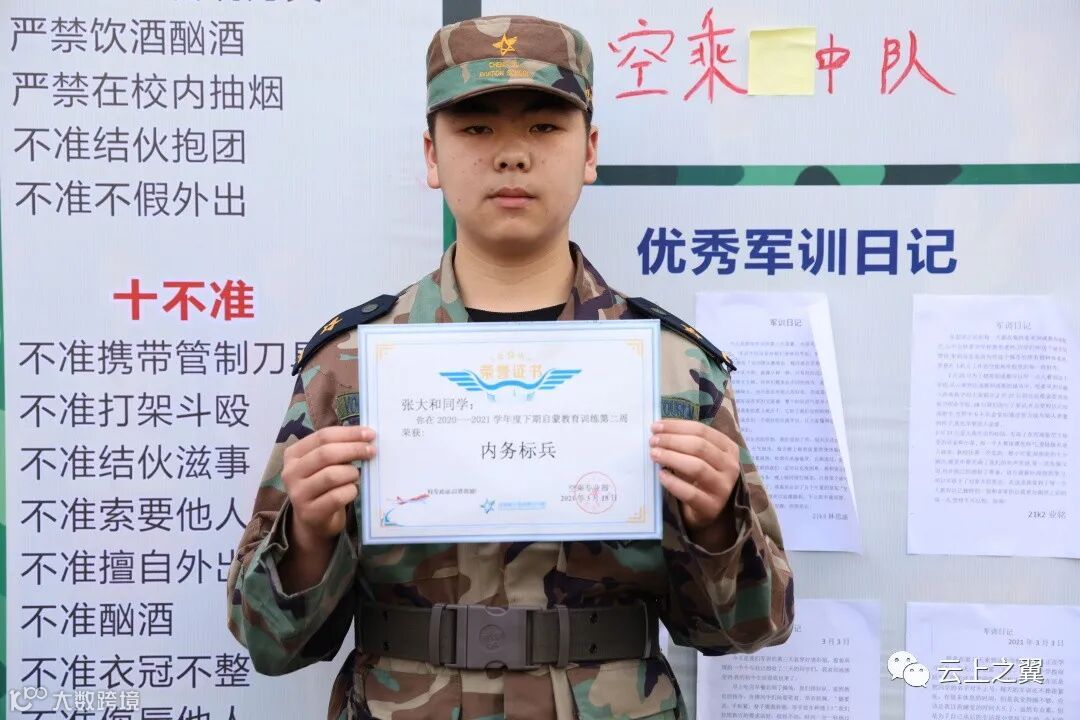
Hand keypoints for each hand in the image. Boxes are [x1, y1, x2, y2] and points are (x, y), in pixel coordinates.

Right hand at [281, 425, 376, 545]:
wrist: (313, 520)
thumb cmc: (323, 485)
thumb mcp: (324, 464)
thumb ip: (338, 448)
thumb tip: (366, 436)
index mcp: (293, 454)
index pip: (322, 436)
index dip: (348, 433)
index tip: (370, 433)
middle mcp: (290, 473)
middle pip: (326, 454)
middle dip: (353, 449)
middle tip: (372, 450)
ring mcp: (298, 494)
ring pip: (331, 475)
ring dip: (351, 473)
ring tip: (356, 475)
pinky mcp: (310, 512)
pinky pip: (337, 496)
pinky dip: (351, 491)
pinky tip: (353, 490)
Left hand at [650, 419, 738, 532]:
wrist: (708, 508)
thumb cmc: (700, 476)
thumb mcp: (698, 455)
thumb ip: (684, 441)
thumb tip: (659, 428)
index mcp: (728, 448)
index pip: (702, 430)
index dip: (677, 427)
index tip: (656, 426)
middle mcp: (730, 466)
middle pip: (699, 447)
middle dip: (672, 441)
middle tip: (653, 441)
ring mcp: (723, 487)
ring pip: (697, 467)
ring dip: (672, 458)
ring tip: (654, 455)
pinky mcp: (712, 506)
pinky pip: (690, 492)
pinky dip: (673, 482)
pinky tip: (661, 475)